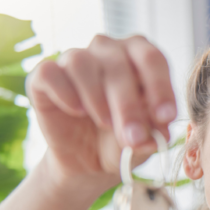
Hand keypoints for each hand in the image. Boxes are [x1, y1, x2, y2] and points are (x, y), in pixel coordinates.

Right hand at [26, 35, 176, 189]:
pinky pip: (50, 73)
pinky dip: (63, 92)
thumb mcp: (143, 141)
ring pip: (82, 63)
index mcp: (138, 56)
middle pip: (118, 65)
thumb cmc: (123, 140)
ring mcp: (74, 59)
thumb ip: (153, 134)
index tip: (165, 118)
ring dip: (97, 98)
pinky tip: (76, 110)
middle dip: (128, 106)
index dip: (160, 87)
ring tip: (105, 124)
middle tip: (134, 137)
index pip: (152, 58)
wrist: (89, 160)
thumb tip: (159, 135)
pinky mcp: (44, 76)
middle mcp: (107, 49)